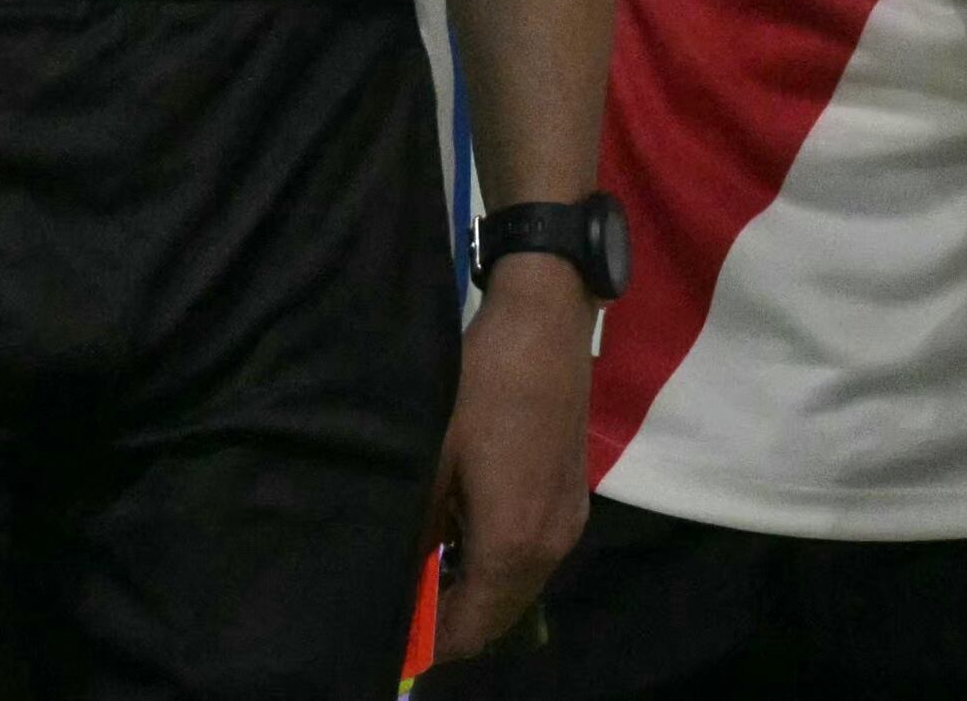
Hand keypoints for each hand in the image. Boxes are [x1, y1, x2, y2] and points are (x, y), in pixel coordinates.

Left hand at [424, 259, 596, 659]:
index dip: (430, 640)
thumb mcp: (431, 460)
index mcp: (513, 544)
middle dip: (453, 620)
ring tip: (428, 565)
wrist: (544, 326)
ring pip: (519, 590)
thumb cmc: (480, 388)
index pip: (471, 628)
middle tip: (406, 602)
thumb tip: (397, 579)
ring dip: (477, 592)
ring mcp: (568, 525)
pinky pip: (534, 560)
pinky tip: (466, 533)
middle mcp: (550, 547)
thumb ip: (416, 533)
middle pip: (499, 617)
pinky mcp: (573, 502)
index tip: (393, 633)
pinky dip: (500, 566)